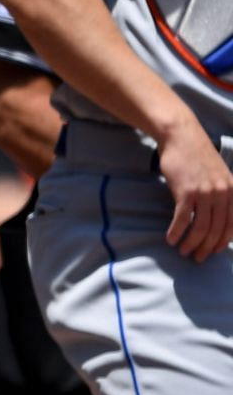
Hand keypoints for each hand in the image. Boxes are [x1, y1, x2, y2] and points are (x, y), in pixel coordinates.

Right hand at [156, 120, 232, 260]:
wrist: (181, 136)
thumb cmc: (197, 155)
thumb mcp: (220, 174)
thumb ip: (223, 193)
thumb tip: (218, 215)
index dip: (223, 242)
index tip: (213, 251)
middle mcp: (223, 194)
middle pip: (217, 230)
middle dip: (207, 248)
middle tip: (198, 258)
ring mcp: (205, 193)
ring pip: (201, 228)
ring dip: (191, 243)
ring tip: (184, 251)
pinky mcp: (186, 192)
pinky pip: (183, 219)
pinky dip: (177, 232)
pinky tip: (171, 239)